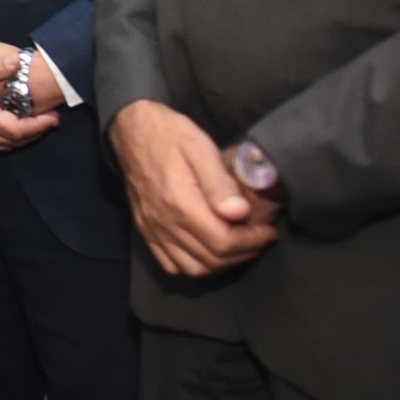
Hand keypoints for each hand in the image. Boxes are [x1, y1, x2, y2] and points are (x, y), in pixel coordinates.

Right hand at [0, 52, 60, 151]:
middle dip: (34, 133)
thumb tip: (18, 62)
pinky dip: (5, 141)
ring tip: (36, 126)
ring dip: (21, 139)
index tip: (53, 117)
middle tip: (51, 120)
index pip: (16, 130)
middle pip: (12, 142)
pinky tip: (10, 130)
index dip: (37, 126)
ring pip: (1, 147)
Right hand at [108, 101, 277, 276]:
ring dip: (221, 264)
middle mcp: (165, 223)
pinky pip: (169, 263)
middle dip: (243, 253)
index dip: (252, 242)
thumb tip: (239, 213)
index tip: (269, 230)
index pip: (223, 242)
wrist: (131, 130)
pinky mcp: (146, 229)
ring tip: (238, 245)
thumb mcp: (199, 147)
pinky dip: (193, 265)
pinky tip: (207, 251)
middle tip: (260, 237)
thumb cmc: (169, 135)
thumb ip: (219, 182)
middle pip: (211, 260)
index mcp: (180, 204)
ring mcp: (153, 229)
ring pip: (192, 268)